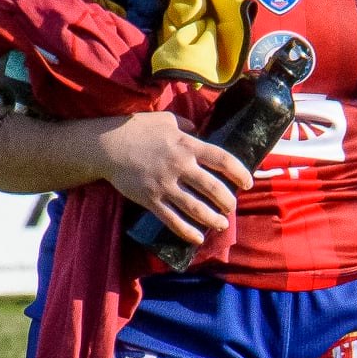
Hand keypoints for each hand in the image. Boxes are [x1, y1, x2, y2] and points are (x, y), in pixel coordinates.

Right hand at [96, 111, 253, 246]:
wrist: (107, 145)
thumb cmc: (137, 129)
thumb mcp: (166, 120)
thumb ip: (186, 125)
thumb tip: (199, 129)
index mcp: (187, 145)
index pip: (222, 159)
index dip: (239, 172)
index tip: (248, 182)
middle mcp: (179, 166)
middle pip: (212, 188)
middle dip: (227, 201)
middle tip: (231, 207)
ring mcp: (165, 185)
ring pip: (196, 208)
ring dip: (212, 219)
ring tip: (221, 224)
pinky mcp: (151, 200)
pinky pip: (172, 220)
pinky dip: (187, 231)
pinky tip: (197, 237)